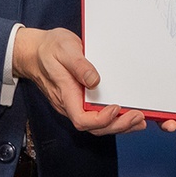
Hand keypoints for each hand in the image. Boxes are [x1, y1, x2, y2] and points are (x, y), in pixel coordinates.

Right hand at [12, 27, 145, 135]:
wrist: (35, 51)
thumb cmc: (49, 49)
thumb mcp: (64, 49)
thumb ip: (79, 65)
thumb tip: (95, 81)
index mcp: (65, 94)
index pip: (81, 119)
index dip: (101, 120)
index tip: (116, 108)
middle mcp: (70, 104)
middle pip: (94, 127)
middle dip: (117, 125)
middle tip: (138, 117)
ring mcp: (75, 104)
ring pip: (98, 125)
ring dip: (119, 125)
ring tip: (140, 120)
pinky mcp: (81, 100)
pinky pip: (98, 116)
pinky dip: (115, 119)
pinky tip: (129, 114)